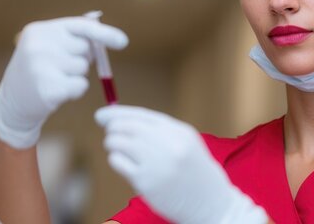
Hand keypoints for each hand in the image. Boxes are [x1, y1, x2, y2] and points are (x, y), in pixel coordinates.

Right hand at [0, 15, 127, 148]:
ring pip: (83, 68)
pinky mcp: (48, 89)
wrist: (13, 104)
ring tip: (55, 79)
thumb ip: (74, 35)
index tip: (123, 42)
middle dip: (81, 59)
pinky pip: (81, 86)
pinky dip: (75, 91)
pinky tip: (57, 93)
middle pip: (85, 48)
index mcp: (39, 30)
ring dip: (77, 76)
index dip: (104, 33)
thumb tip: (106, 26)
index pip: (80, 26)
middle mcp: (38, 45)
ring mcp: (41, 67)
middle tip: (59, 68)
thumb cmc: (39, 71)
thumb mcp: (49, 46)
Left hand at [95, 105, 268, 223]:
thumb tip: (122, 119)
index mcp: (179, 131)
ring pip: (118, 142)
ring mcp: (156, 163)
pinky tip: (123, 163)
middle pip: (127, 126)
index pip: (141, 115)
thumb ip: (159, 130)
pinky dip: (116, 160)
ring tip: (119, 150)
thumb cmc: (194, 171)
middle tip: (110, 134)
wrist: (210, 201)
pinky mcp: (145, 181)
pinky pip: (118, 162)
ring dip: (113, 144)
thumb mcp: (185, 142)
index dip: (117, 113)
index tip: (103, 114)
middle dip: (113, 128)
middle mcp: (168, 144)